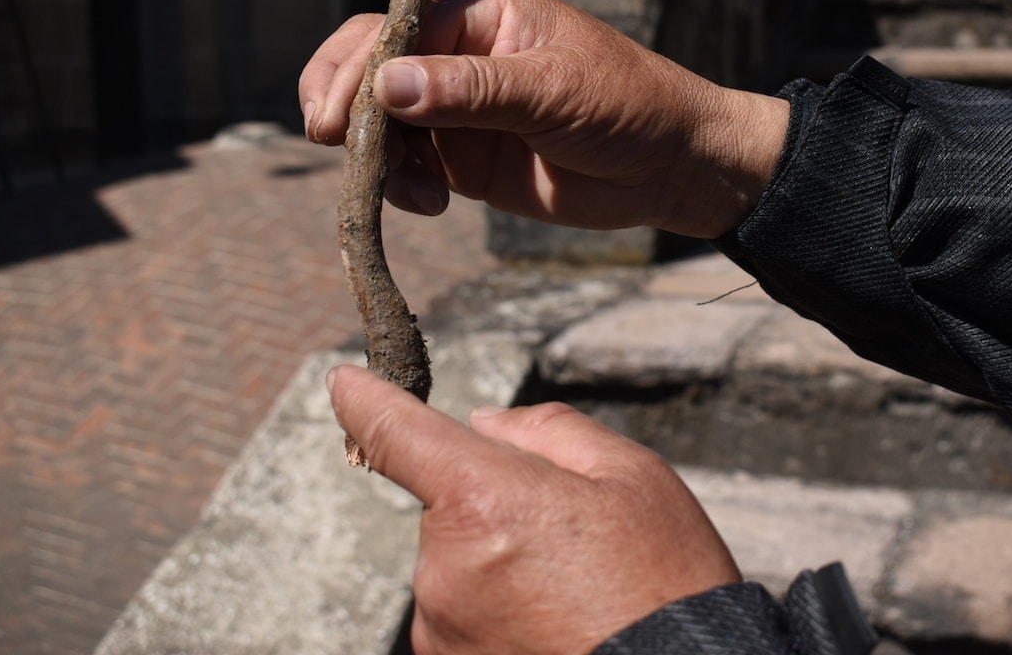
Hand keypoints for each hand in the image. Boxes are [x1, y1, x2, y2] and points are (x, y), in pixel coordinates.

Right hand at [298, 0, 787, 238]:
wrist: (669, 168)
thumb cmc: (628, 106)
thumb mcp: (553, 91)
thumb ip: (472, 90)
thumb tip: (387, 86)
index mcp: (482, 20)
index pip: (396, 29)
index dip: (356, 66)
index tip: (335, 113)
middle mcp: (461, 61)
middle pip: (372, 70)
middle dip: (345, 106)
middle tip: (332, 143)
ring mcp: (460, 114)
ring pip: (383, 126)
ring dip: (377, 157)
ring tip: (414, 191)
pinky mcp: (465, 161)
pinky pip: (410, 168)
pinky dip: (402, 187)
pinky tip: (429, 204)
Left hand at [327, 365, 741, 654]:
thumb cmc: (666, 585)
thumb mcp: (632, 476)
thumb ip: (548, 433)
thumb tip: (485, 424)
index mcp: (483, 500)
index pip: (397, 433)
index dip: (366, 400)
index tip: (345, 383)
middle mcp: (443, 569)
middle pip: (450, 507)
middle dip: (496, 505)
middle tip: (573, 538)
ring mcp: (441, 629)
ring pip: (458, 564)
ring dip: (499, 563)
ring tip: (575, 592)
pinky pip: (462, 615)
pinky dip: (499, 611)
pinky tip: (556, 622)